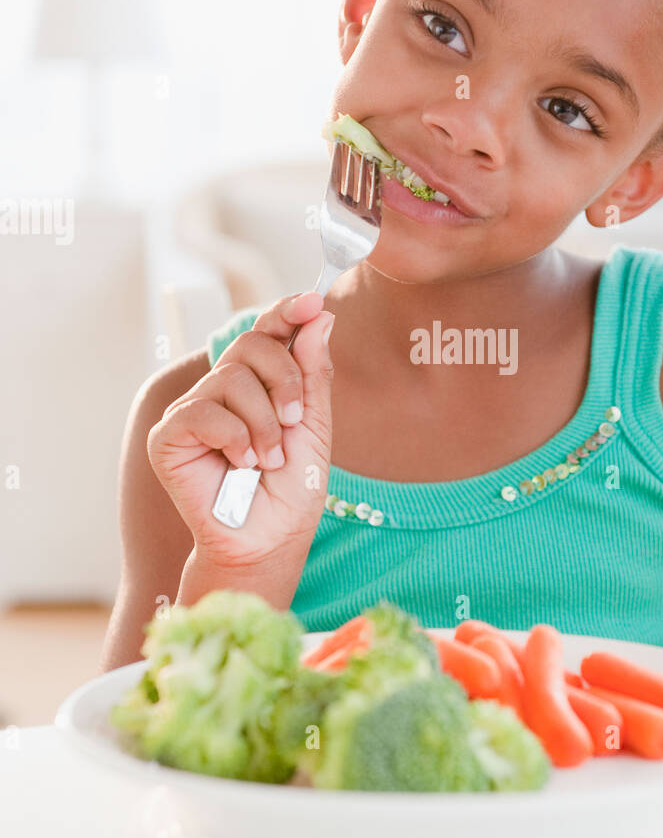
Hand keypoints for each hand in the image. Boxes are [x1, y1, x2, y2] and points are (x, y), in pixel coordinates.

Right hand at [148, 292, 333, 567]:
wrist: (271, 538)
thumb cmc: (292, 488)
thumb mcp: (314, 425)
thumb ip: (313, 372)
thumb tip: (318, 315)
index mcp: (258, 382)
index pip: (266, 331)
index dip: (285, 311)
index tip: (311, 300)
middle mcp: (221, 389)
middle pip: (250, 344)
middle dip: (285, 380)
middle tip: (294, 421)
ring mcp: (192, 410)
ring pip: (230, 378)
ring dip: (263, 422)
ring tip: (267, 458)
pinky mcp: (168, 436)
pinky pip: (203, 410)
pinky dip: (233, 437)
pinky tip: (240, 464)